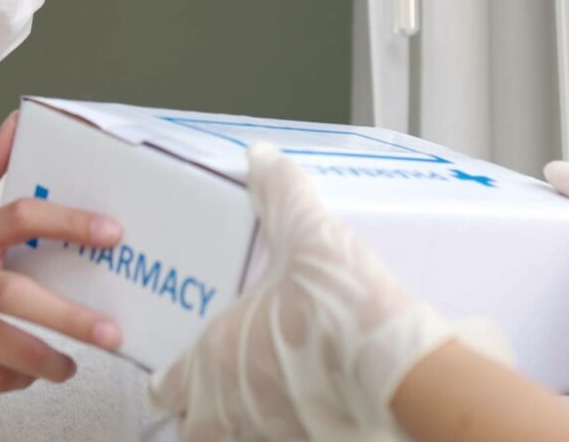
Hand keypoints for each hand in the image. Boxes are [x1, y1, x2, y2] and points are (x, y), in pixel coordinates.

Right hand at [0, 111, 124, 391]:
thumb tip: (20, 119)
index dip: (68, 221)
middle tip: (113, 331)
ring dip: (47, 360)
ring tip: (77, 364)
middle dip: (67, 316)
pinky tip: (35, 369)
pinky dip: (17, 377)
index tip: (112, 232)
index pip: (20, 217)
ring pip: (6, 348)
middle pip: (15, 295)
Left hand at [148, 143, 511, 440]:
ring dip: (246, 424)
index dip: (168, 379)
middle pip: (194, 434)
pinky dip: (292, 429)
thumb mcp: (306, 233)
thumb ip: (279, 193)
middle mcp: (233, 410)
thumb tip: (260, 156)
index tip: (176, 370)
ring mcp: (271, 439)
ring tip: (273, 394)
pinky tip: (317, 408)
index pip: (165, 388)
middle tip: (220, 390)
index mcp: (215, 359)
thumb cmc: (340, 306)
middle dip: (201, 416)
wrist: (403, 371)